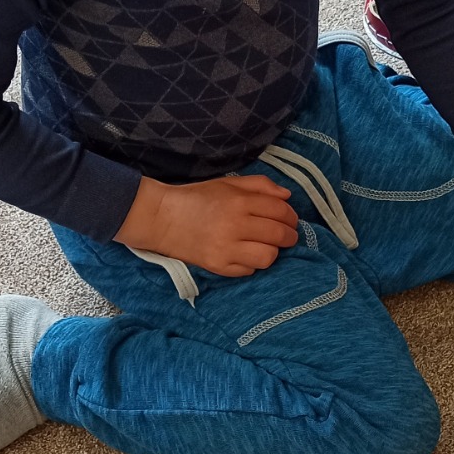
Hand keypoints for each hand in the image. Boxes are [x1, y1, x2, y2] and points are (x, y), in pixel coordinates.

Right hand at [113, 175, 298, 275]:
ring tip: (265, 246)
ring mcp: (227, 248)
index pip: (281, 211)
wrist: (162, 218)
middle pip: (279, 235)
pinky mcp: (218, 266)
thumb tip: (287, 197)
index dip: (291, 216)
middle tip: (286, 236)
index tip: (290, 219)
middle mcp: (235, 225)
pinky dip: (252, 263)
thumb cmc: (197, 198)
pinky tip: (245, 254)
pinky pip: (250, 270)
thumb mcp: (227, 183)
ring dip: (273, 251)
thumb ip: (259, 186)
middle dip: (289, 236)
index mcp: (238, 202)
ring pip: (269, 257)